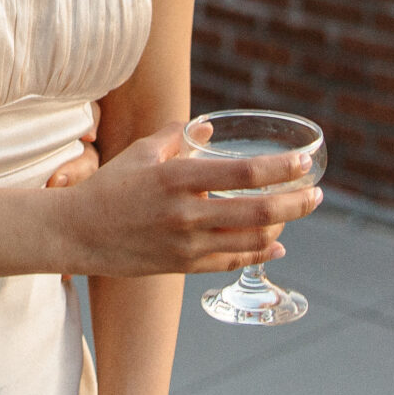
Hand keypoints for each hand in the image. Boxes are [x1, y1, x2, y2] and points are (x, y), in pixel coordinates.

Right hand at [55, 122, 320, 277]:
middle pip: (257, 211)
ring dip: (282, 227)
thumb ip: (176, 137)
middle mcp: (186, 213)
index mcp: (178, 179)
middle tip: (316, 195)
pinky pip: (230, 261)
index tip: (304, 163)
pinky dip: (258, 254)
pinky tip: (276, 247)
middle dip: (295, 203)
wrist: (76, 233)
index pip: (242, 173)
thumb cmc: (108, 187)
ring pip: (250, 240)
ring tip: (298, 213)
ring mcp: (186, 244)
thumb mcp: (141, 153)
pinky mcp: (182, 266)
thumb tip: (208, 128)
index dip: (279, 169)